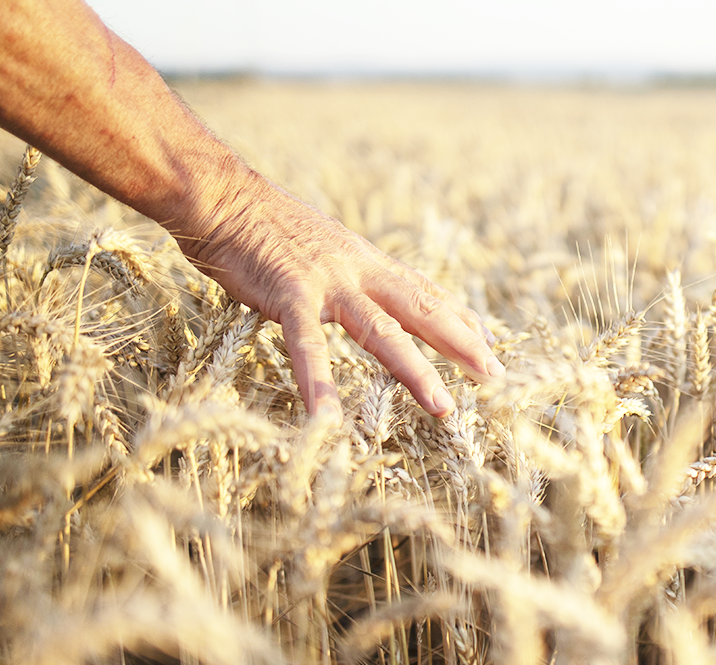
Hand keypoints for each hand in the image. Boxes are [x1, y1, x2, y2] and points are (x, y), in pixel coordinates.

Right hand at [178, 172, 501, 422]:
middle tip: (496, 377)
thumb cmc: (261, 224)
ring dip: (414, 370)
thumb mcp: (321, 245)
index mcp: (366, 261)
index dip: (459, 317)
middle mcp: (358, 270)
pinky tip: (327, 419)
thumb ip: (346, 272)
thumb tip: (363, 291)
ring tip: (442, 407)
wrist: (219, 194)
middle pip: (422, 309)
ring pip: (382, 331)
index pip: (424, 291)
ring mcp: (327, 282)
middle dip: (462, 344)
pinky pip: (307, 344)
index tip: (489, 341)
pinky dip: (318, 382)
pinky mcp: (288, 294)